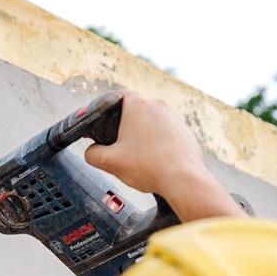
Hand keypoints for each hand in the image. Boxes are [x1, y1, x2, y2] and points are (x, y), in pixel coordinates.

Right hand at [84, 91, 244, 221]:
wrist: (183, 179)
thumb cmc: (148, 167)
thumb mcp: (110, 162)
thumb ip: (92, 154)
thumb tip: (90, 151)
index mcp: (138, 106)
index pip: (119, 96)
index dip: (109, 108)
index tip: (105, 121)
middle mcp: (158, 106)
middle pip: (136, 111)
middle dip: (127, 126)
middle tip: (120, 145)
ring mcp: (174, 118)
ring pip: (152, 122)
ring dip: (144, 136)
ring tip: (140, 157)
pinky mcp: (185, 131)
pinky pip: (167, 134)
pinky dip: (159, 144)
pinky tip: (155, 161)